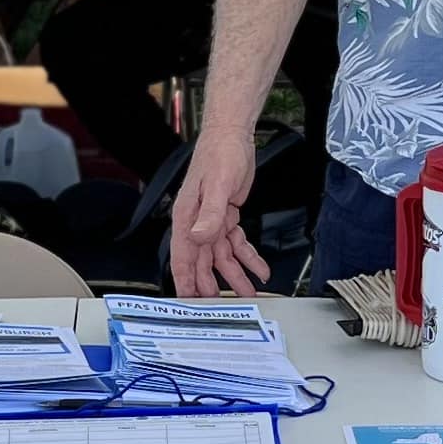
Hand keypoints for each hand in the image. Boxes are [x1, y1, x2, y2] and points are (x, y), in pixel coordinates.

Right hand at [164, 126, 270, 297]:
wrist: (232, 136)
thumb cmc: (219, 154)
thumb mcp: (217, 184)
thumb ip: (209, 214)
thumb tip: (199, 238)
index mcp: (187, 217)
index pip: (183, 256)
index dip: (185, 281)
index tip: (188, 303)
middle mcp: (196, 222)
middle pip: (203, 262)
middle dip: (212, 285)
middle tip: (223, 307)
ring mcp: (211, 221)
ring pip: (222, 256)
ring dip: (236, 275)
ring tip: (250, 292)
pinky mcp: (226, 217)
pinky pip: (236, 243)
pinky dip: (248, 256)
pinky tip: (259, 268)